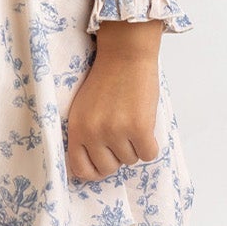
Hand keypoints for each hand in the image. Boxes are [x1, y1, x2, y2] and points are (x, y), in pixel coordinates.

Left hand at [65, 48, 160, 180]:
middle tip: (122, 135)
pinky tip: (145, 125)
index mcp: (76, 128)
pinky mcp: (139, 127)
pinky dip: (150, 144)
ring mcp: (116, 131)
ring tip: (132, 120)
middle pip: (108, 168)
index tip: (103, 164)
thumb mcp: (83, 108)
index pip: (80, 169)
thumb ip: (85, 134)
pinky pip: (149, 153)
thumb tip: (94, 165)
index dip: (94, 170)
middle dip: (117, 156)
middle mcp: (93, 133)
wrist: (124, 54)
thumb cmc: (106, 79)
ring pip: (130, 160)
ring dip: (135, 145)